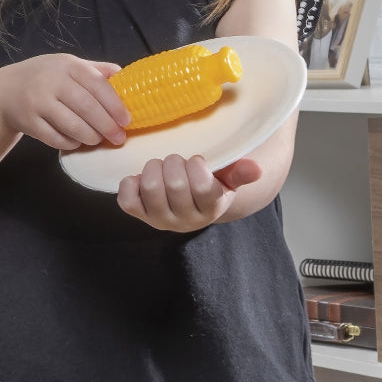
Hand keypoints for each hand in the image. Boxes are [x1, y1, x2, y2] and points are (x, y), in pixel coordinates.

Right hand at [0, 53, 129, 150]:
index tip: (127, 120)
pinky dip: (71, 143)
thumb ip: (94, 69)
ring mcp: (37, 102)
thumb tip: (124, 76)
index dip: (114, 104)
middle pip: (86, 106)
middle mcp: (50, 81)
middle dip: (106, 125)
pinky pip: (56, 138)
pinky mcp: (28, 122)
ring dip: (90, 136)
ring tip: (98, 139)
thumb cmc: (42, 77)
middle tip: (119, 137)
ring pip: (72, 125)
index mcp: (66, 65)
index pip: (96, 83)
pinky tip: (76, 141)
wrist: (4, 91)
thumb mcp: (66, 65)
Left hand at [116, 154, 262, 231]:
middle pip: (175, 184)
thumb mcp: (227, 179)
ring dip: (153, 167)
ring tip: (161, 166)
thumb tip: (256, 168)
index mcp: (210, 210)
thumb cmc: (208, 185)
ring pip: (151, 187)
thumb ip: (240, 173)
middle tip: (177, 160)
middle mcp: (185, 220)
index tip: (196, 161)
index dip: (197, 167)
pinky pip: (126, 200)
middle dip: (174, 162)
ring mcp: (160, 220)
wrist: (188, 204)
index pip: (203, 188)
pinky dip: (130, 182)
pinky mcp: (138, 215)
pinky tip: (141, 178)